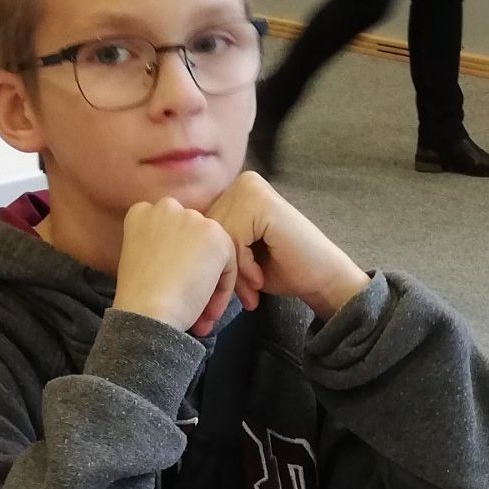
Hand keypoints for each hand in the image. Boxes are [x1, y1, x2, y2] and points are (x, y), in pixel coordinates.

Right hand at [111, 198, 238, 336]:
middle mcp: (167, 207)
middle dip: (195, 267)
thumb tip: (182, 260)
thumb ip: (159, 247)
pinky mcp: (215, 236)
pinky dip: (222, 291)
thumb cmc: (138, 296)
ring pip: (212, 251)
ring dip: (210, 281)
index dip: (174, 260)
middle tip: (189, 298)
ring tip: (201, 311)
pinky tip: (208, 311)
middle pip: (193, 238)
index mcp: (142, 212)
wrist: (146, 311)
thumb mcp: (139, 258)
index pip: (170, 231)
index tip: (169, 285)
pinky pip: (228, 265)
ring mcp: (193, 219)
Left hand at [205, 172, 369, 318]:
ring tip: (249, 294)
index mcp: (232, 191)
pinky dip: (245, 268)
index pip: (201, 229)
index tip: (211, 300)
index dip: (206, 266)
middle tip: (227, 304)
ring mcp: (252, 190)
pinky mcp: (261, 204)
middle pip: (208, 234)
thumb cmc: (278, 269)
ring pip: (218, 240)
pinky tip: (260, 280)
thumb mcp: (234, 255)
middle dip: (216, 273)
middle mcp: (241, 183)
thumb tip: (167, 250)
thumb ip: (210, 245)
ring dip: (232, 275)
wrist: (321, 277)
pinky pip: (234, 242)